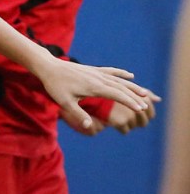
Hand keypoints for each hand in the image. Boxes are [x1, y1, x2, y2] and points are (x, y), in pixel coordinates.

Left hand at [35, 57, 154, 131]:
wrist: (49, 67)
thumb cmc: (55, 86)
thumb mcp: (64, 102)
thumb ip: (77, 114)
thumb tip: (87, 126)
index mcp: (94, 87)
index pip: (117, 94)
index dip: (129, 102)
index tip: (140, 109)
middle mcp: (98, 78)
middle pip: (121, 87)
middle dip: (134, 96)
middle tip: (145, 106)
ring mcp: (96, 72)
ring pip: (119, 80)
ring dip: (132, 86)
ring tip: (145, 93)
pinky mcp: (93, 69)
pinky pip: (111, 71)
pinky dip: (121, 74)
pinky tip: (130, 76)